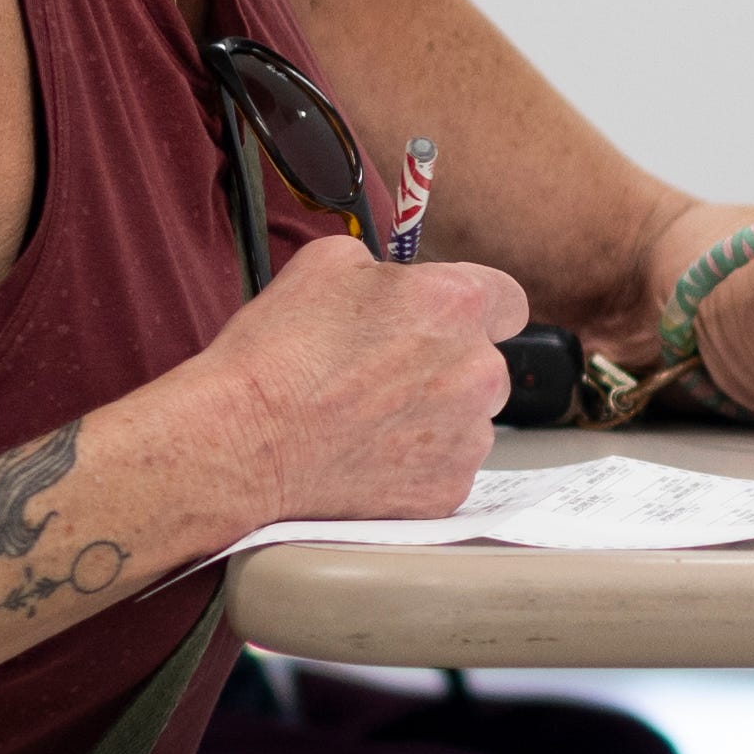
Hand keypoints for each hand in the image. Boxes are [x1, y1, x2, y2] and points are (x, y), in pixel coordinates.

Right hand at [193, 236, 525, 523]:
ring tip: (369, 418)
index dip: (474, 309)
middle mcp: (476, 372)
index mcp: (455, 306)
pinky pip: (446, 467)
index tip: (450, 322)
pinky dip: (417, 462)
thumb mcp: (327, 263)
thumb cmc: (277, 355)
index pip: (508, 301)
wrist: (245, 441)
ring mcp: (466, 438)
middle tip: (386, 375)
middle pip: (486, 363)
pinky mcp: (446, 490)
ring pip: (468, 419)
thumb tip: (398, 284)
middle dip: (447, 366)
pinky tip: (368, 453)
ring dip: (435, 415)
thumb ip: (387, 269)